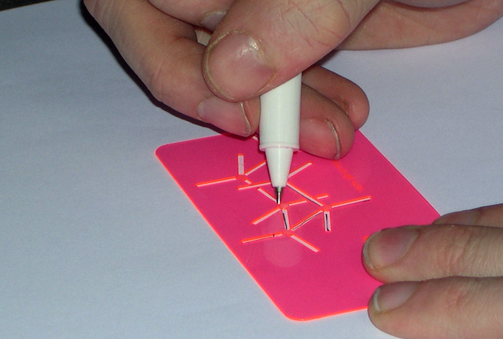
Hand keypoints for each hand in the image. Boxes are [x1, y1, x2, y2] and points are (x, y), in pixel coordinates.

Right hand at [83, 0, 502, 158]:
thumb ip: (293, 3)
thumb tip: (226, 73)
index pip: (140, 2)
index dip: (175, 63)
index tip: (239, 110)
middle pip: (177, 40)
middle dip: (233, 101)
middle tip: (292, 142)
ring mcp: (259, 4)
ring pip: (233, 68)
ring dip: (277, 115)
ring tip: (334, 139)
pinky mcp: (299, 26)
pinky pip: (279, 77)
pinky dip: (304, 107)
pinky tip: (342, 121)